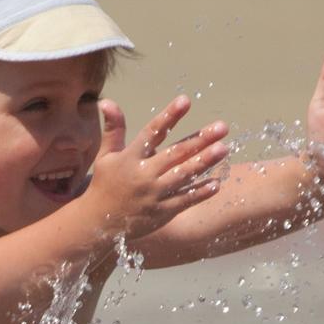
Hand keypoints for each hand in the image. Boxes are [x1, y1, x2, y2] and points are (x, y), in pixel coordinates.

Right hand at [83, 96, 228, 238]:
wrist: (98, 223)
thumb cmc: (104, 184)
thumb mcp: (106, 155)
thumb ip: (114, 129)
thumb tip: (107, 101)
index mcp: (130, 157)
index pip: (153, 132)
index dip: (169, 116)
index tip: (185, 100)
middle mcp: (144, 174)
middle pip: (176, 153)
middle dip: (200, 139)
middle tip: (222, 127)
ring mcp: (154, 194)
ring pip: (184, 176)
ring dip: (205, 162)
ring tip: (224, 149)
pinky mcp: (162, 212)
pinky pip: (184, 200)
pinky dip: (200, 192)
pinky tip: (217, 183)